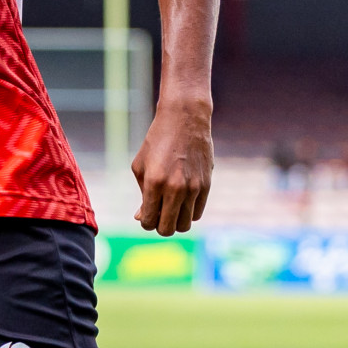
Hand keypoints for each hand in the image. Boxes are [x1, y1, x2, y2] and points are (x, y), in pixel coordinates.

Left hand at [132, 97, 213, 235]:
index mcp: (154, 182)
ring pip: (185, 225)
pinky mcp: (207, 185)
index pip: (149, 220)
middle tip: (157, 214)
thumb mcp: (141, 166)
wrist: (185, 119)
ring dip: (175, 221)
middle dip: (159, 226)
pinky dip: (188, 212)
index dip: (145, 222)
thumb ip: (142, 195)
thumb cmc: (157, 141)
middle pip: (167, 228)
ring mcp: (193, 188)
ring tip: (169, 207)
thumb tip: (142, 218)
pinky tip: (181, 200)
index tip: (145, 215)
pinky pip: (197, 213)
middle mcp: (175, 188)